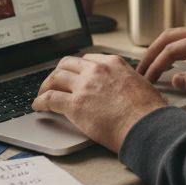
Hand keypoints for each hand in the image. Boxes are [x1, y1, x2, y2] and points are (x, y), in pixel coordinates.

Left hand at [32, 54, 168, 151]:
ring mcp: (84, 86)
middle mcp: (96, 70)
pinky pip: (50, 99)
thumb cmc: (148, 111)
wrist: (145, 125)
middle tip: (54, 82)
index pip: (88, 59)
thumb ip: (127, 82)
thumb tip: (126, 89)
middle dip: (58, 72)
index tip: (74, 74)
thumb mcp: (141, 85)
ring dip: (46, 86)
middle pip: (67, 64)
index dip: (77, 68)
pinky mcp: (75, 105)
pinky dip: (40, 102)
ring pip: (55, 78)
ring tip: (42, 93)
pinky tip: (37, 106)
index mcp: (113, 64)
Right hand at [137, 24, 185, 93]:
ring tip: (150, 65)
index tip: (147, 79)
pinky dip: (171, 46)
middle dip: (151, 53)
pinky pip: (185, 37)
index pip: (172, 49)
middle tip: (141, 70)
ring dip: (160, 48)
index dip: (156, 65)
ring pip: (175, 34)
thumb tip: (175, 80)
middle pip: (168, 36)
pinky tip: (169, 59)